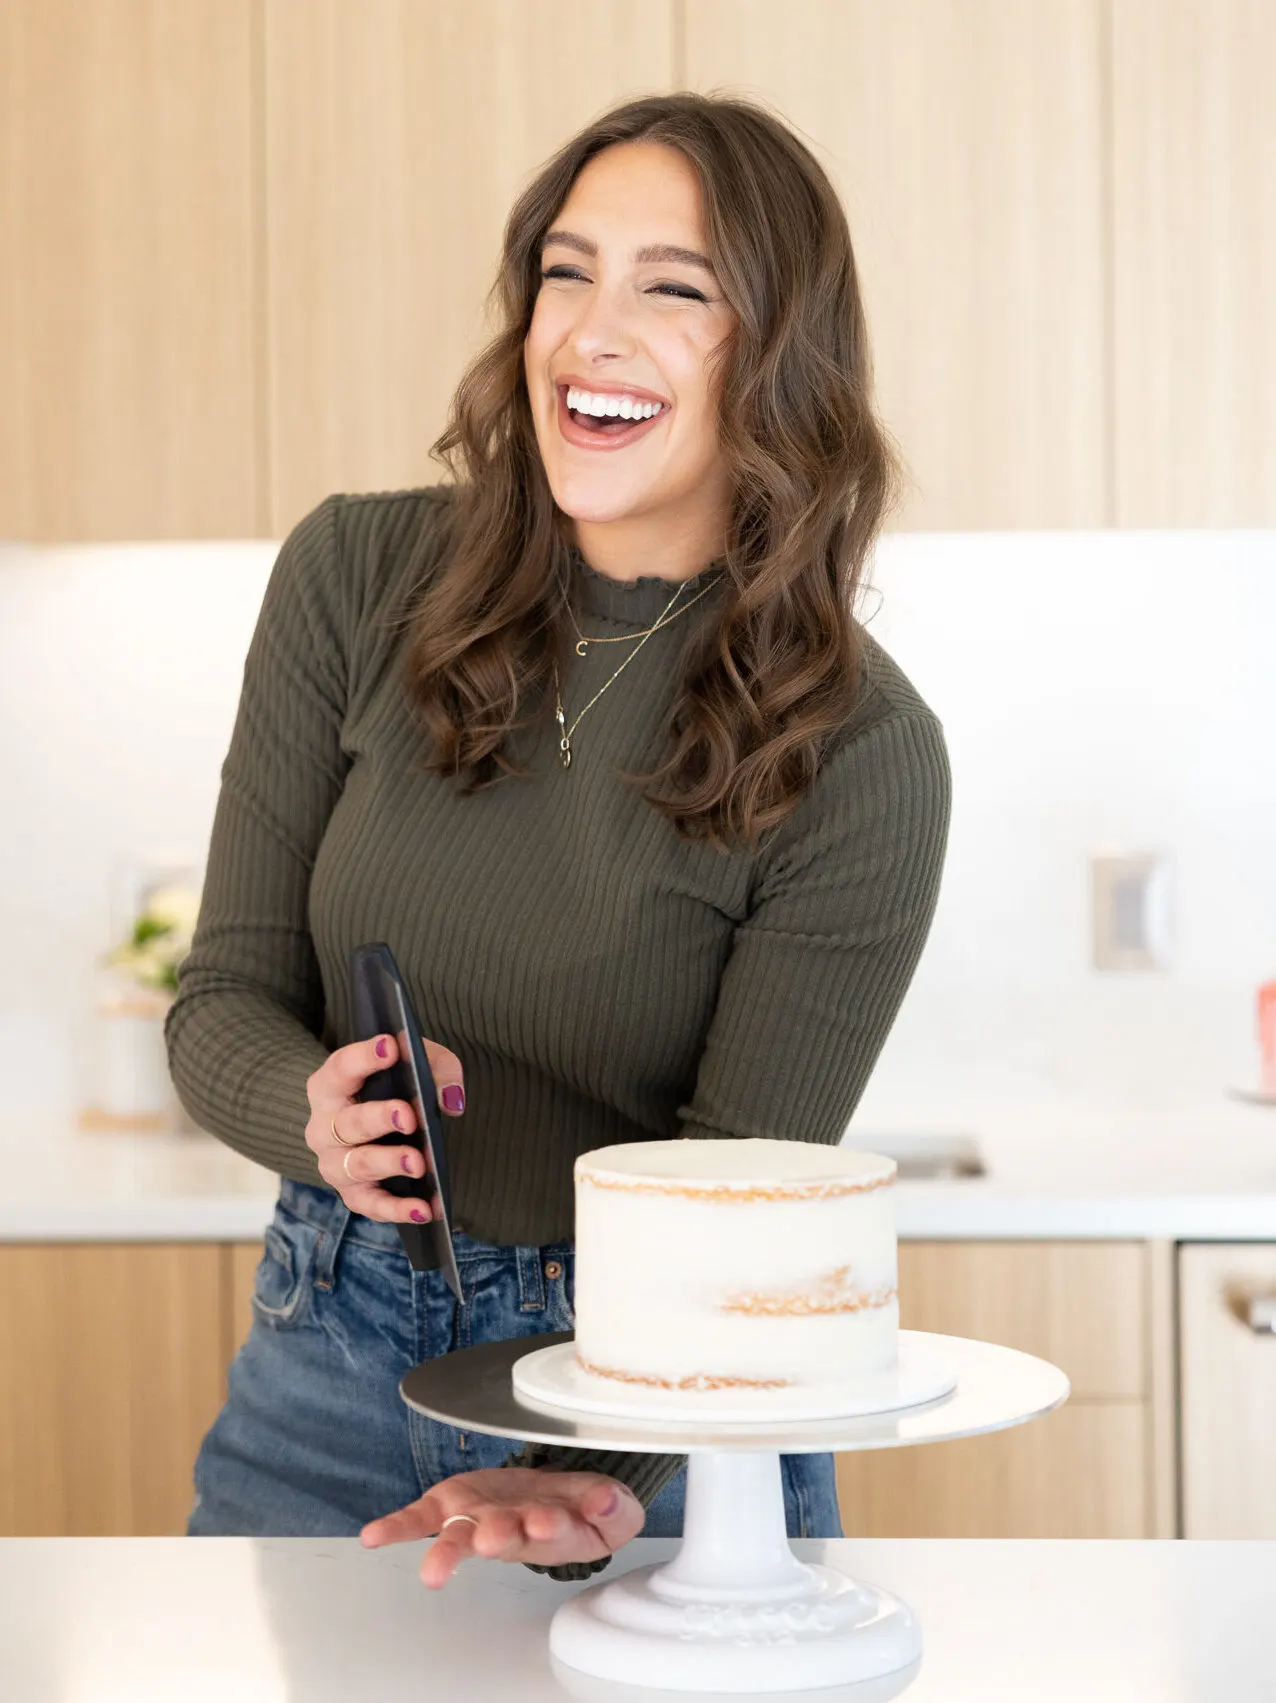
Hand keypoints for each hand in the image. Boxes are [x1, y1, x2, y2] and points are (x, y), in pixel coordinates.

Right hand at [304, 1032, 464, 1223]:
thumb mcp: (415, 1064)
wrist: (374, 1124)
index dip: (364, 1057)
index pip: (341, 1067)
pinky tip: (425, 1209)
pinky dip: (397, 1210)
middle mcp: (323, 1126)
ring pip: (356, 1165)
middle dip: (379, 1119)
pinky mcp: (352, 1193)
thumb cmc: (392, 1087)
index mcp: (330, 1085)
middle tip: (409, 1116)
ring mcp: (334, 1163)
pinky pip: (370, 1205)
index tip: (390, 1047)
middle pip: (348, 1122)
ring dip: (388, 1163)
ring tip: (419, 1164)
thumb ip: (436, 1069)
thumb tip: (451, 1099)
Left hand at [359, 1467, 645, 1587]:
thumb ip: (614, 1507)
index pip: (552, 1530)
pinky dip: (397, 1526)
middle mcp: (510, 1530)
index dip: (549, 1525)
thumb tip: (607, 1501)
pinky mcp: (451, 1504)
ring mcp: (476, 1518)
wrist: (554, 1499)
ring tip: (436, 1570)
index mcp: (552, 1532)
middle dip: (497, 1537)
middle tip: (494, 1540)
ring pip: (460, 1535)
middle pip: (501, 1537)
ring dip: (450, 1549)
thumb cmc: (582, 1509)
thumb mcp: (613, 1507)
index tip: (550, 1520)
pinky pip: (420, 1517)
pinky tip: (373, 1537)